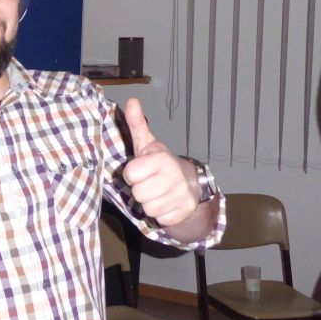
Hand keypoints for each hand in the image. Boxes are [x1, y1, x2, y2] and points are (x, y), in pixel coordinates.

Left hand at [121, 98, 199, 225]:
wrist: (190, 183)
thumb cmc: (160, 164)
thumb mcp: (147, 144)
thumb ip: (136, 124)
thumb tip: (131, 101)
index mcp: (162, 159)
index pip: (130, 174)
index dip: (132, 174)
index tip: (141, 170)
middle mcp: (174, 177)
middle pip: (137, 194)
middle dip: (140, 189)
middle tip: (149, 182)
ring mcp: (182, 195)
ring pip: (148, 208)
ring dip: (149, 202)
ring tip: (157, 192)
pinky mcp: (185, 212)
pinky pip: (159, 219)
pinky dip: (161, 213)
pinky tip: (166, 203)